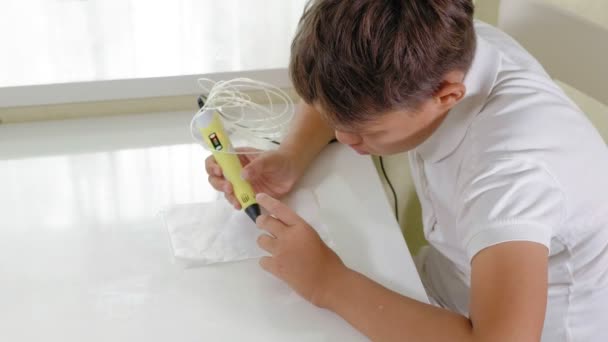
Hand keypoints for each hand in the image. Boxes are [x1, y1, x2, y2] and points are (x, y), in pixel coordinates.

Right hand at [205, 147, 301, 208]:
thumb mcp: (269, 159)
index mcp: (236, 158)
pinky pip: (237, 200)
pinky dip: (237, 203)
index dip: (212, 165)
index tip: (219, 171)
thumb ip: (257, 165)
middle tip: (229, 188)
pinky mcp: (247, 194)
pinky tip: (241, 206)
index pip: (216, 159)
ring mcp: (240, 183)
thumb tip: (242, 175)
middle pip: (216, 177)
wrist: (292, 171)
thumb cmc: (279, 159)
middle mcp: (234, 170)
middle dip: (218, 184)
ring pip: (225, 191)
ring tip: (237, 200)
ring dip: (228, 196)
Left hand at [254, 193, 347, 307]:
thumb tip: (285, 233)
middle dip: (261, 222)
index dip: (267, 202)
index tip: (259, 197)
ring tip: (274, 249)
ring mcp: (280, 252)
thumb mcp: (314, 238)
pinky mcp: (276, 267)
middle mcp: (288, 236)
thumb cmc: (328, 261)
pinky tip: (276, 265)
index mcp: (301, 227)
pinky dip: (267, 262)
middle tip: (262, 224)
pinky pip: (262, 261)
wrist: (329, 282)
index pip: (280, 210)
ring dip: (266, 243)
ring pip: (261, 241)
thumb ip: (299, 233)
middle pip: (266, 223)